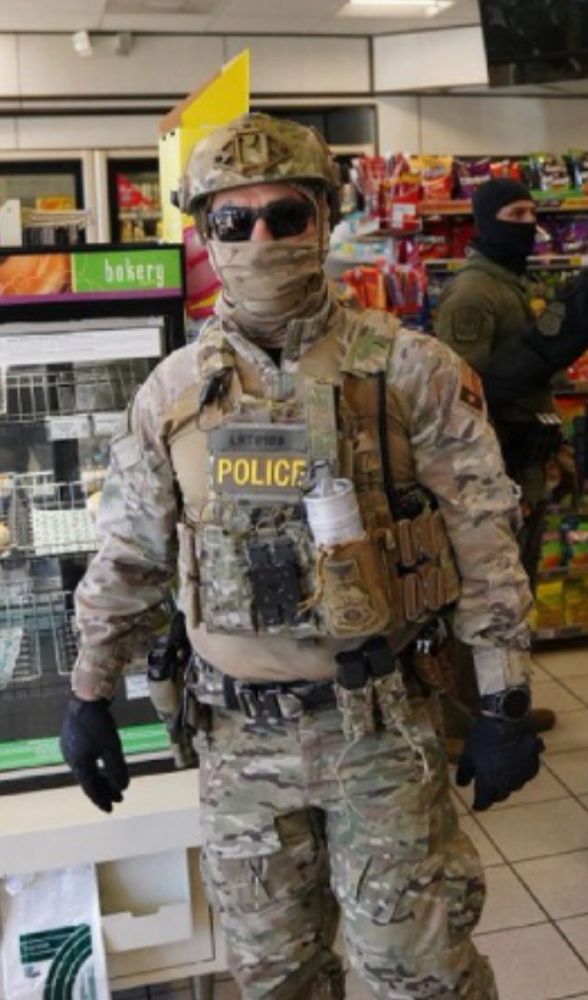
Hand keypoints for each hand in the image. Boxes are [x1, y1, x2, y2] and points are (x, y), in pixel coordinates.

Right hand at [60, 697, 128, 812]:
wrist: (85, 699)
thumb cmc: (99, 724)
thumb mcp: (112, 747)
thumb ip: (117, 769)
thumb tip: (123, 788)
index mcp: (79, 764)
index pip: (91, 789)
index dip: (102, 800)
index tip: (112, 809)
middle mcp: (71, 760)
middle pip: (89, 780)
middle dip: (104, 790)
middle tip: (118, 799)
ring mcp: (69, 749)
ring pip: (86, 770)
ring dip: (100, 778)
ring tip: (113, 784)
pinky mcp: (71, 740)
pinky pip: (84, 760)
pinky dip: (95, 767)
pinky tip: (102, 765)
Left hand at [455, 714, 543, 810]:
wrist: (507, 719)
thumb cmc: (483, 737)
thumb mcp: (466, 754)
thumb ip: (464, 773)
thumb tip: (462, 785)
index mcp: (489, 784)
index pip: (483, 803)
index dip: (479, 804)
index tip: (475, 805)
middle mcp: (507, 785)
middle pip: (499, 796)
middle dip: (492, 794)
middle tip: (487, 788)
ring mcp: (522, 776)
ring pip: (513, 786)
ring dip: (506, 784)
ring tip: (500, 774)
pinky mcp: (533, 765)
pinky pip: (525, 775)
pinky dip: (518, 773)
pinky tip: (514, 765)